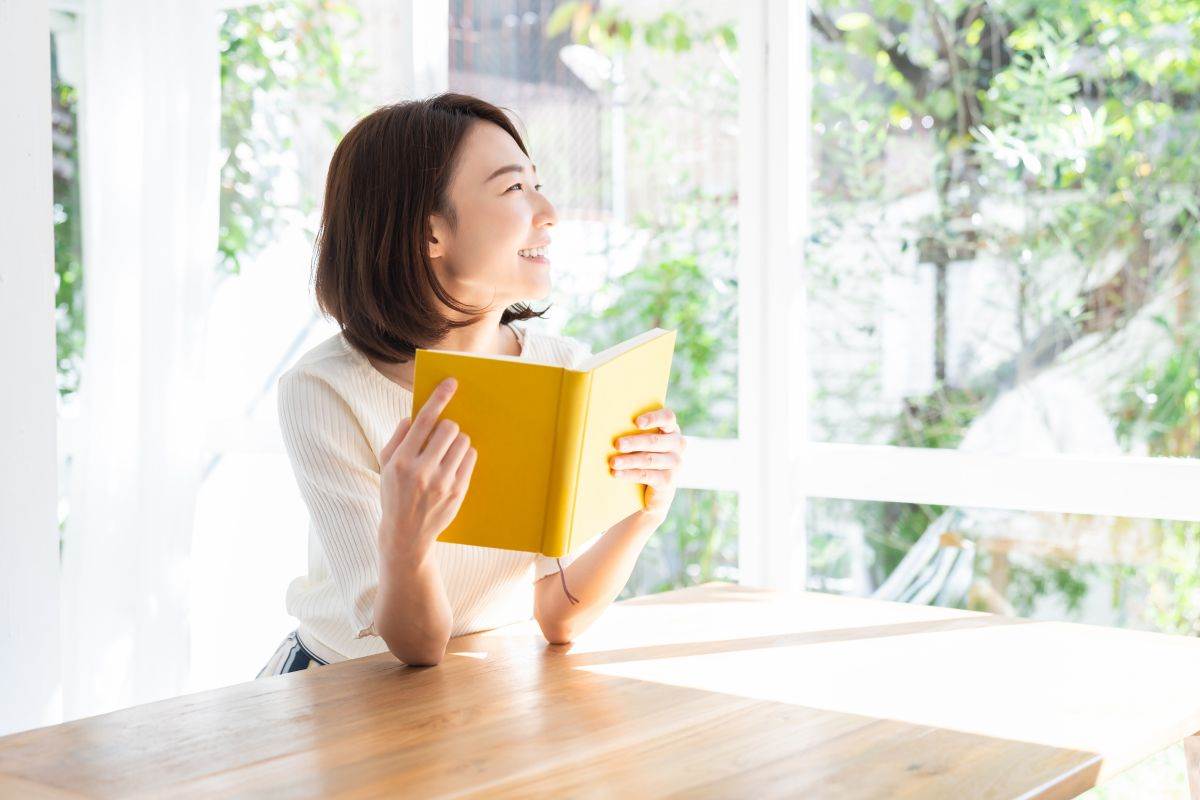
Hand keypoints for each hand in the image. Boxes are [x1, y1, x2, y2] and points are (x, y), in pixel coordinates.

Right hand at [378, 377, 477, 559]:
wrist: (406, 535)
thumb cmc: (394, 493)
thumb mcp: (385, 466)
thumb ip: (398, 438)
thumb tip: (414, 416)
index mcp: (400, 461)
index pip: (423, 421)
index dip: (438, 398)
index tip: (451, 383)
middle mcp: (422, 471)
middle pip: (448, 428)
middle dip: (447, 426)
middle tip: (441, 434)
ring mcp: (442, 483)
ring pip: (463, 442)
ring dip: (456, 441)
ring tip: (445, 453)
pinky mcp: (458, 492)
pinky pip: (470, 458)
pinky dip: (464, 455)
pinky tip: (452, 464)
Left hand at [609, 407, 685, 521]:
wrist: (652, 489)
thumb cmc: (642, 455)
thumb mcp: (641, 442)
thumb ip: (632, 431)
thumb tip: (608, 426)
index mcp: (670, 429)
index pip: (667, 418)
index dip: (653, 418)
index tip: (637, 422)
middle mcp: (676, 444)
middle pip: (655, 441)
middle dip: (634, 442)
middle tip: (617, 444)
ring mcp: (674, 463)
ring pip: (649, 459)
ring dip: (629, 460)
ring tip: (613, 462)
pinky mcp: (668, 480)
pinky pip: (647, 475)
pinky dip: (630, 474)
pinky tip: (617, 473)